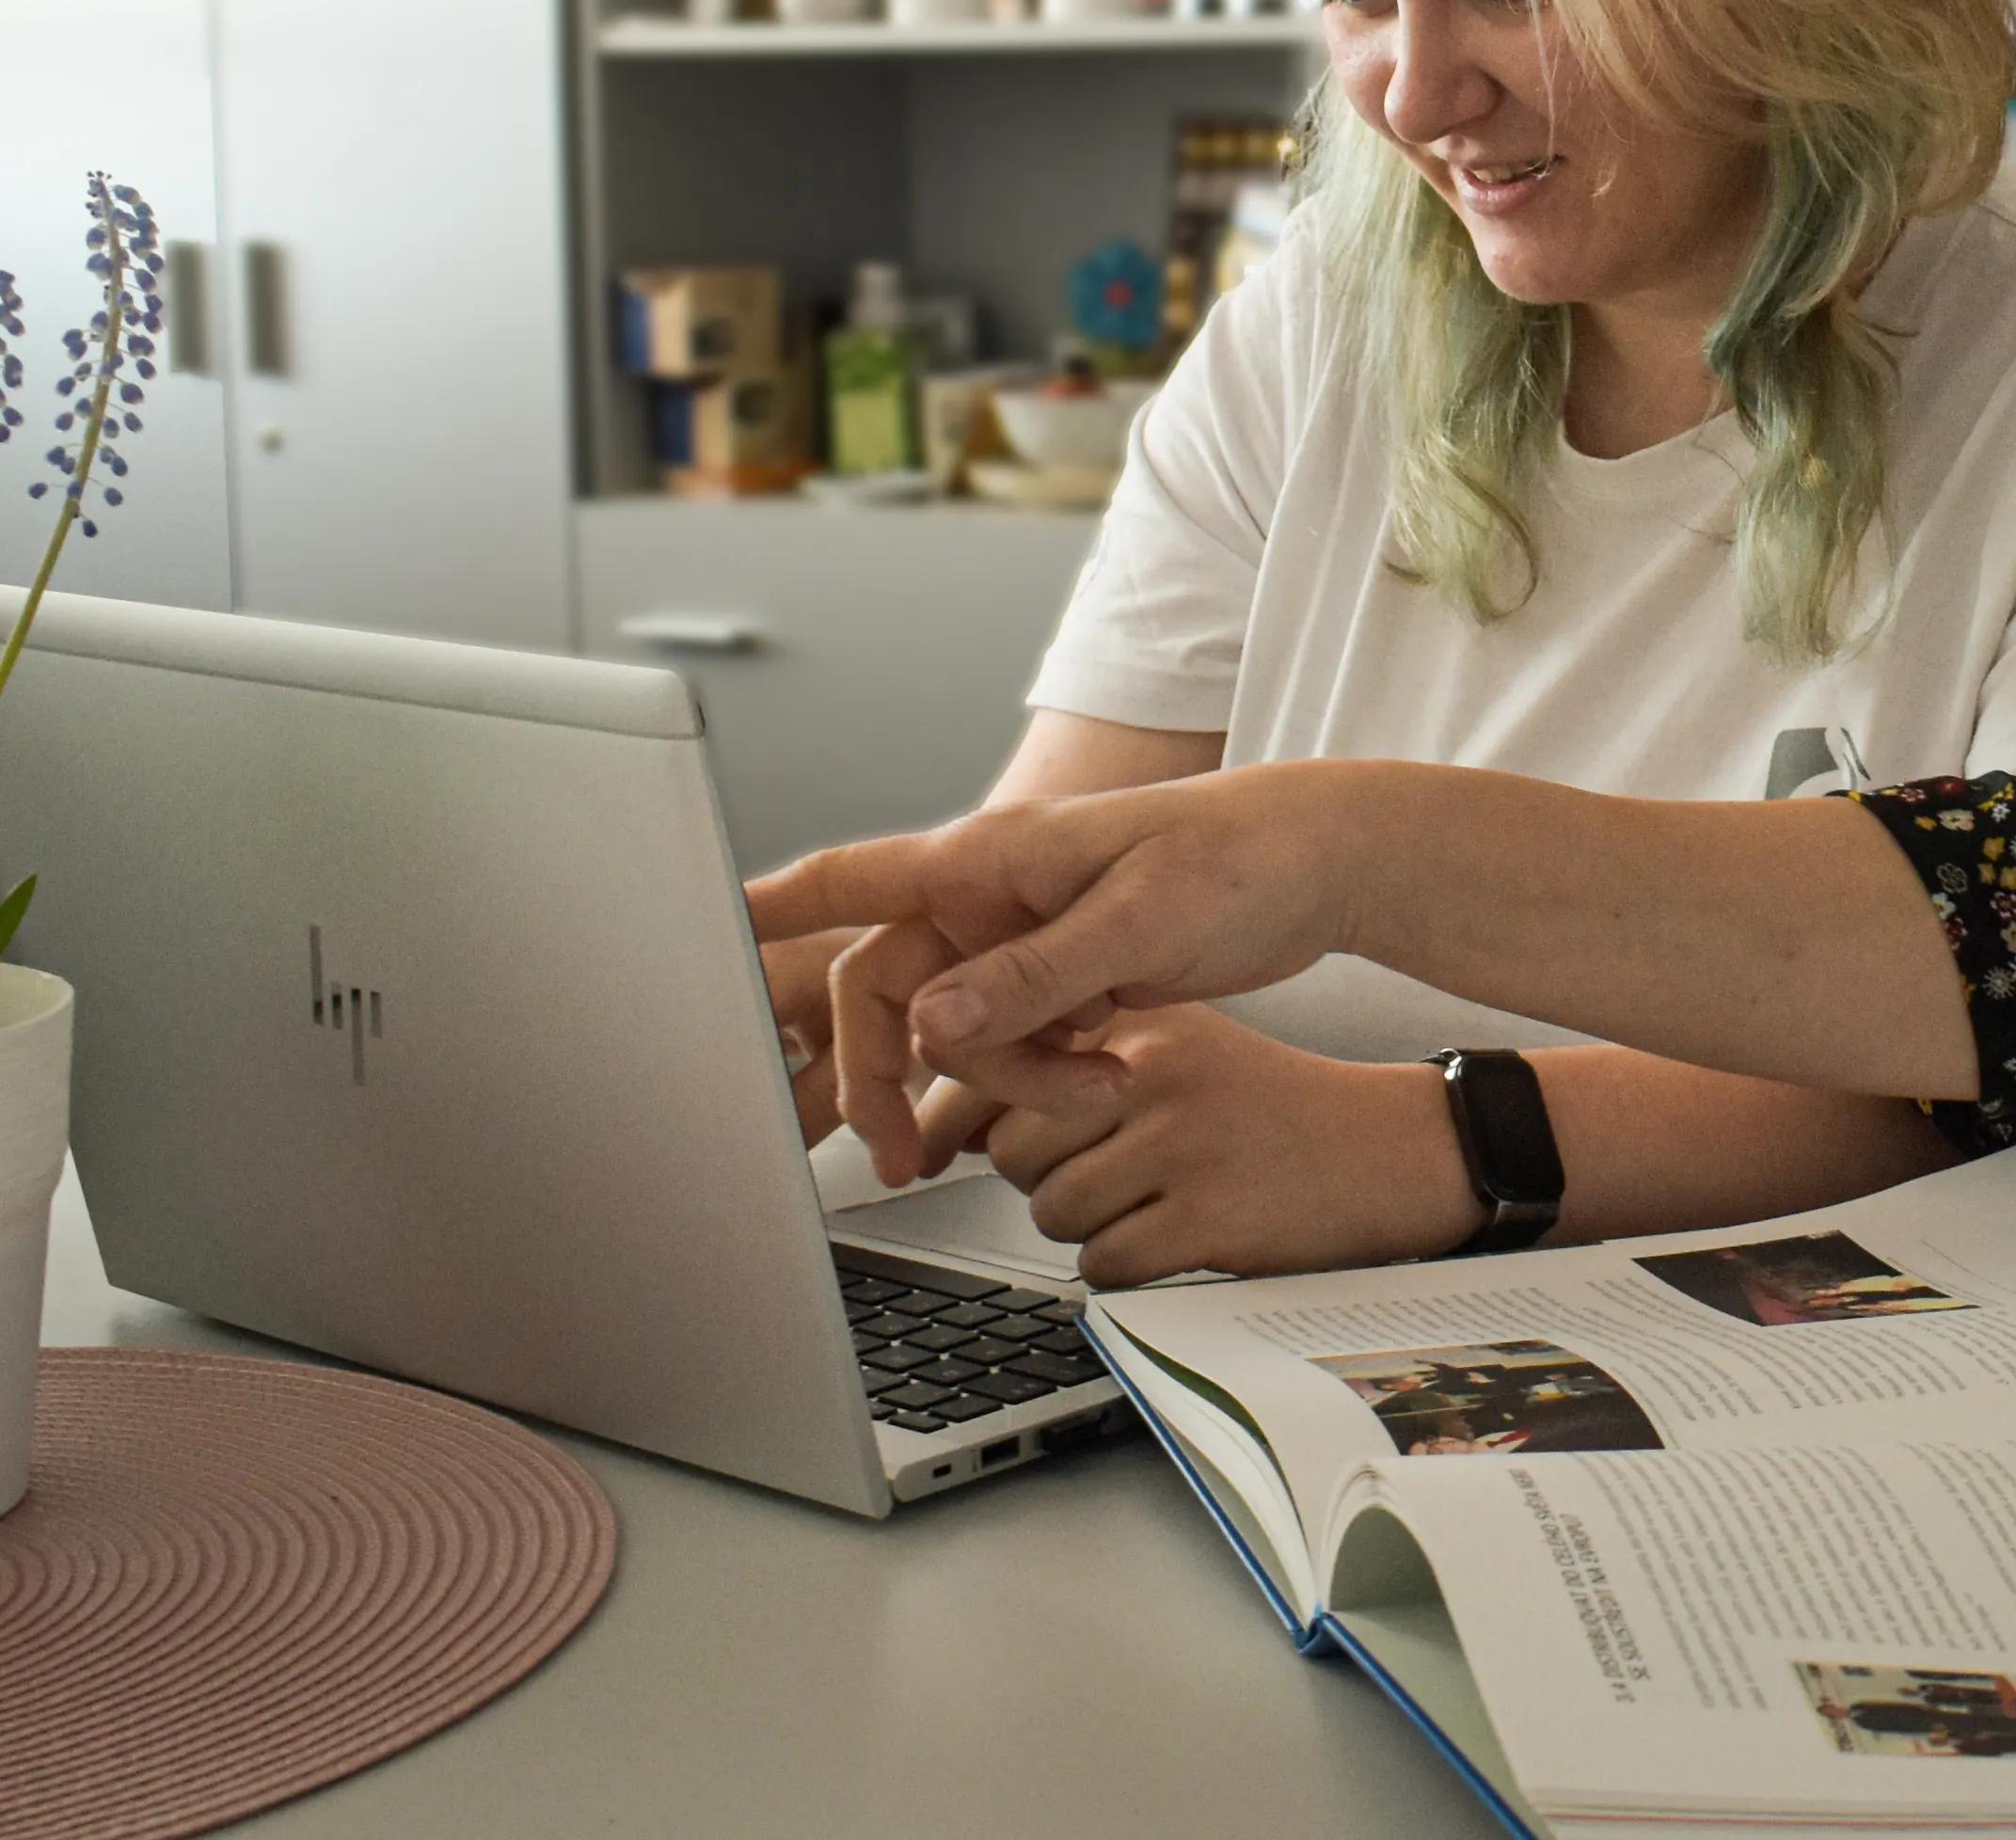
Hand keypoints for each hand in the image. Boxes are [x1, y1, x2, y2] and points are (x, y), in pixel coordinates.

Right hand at [742, 769, 1375, 1185]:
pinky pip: (1013, 1045)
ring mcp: (1023, 939)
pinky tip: (1108, 1071)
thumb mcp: (1137, 919)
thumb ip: (1030, 977)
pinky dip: (1048, 1076)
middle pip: (888, 994)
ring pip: (957, 1035)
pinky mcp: (1061, 976)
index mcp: (988, 857)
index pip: (850, 880)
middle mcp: (989, 896)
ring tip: (1102, 1083)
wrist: (1319, 866)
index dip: (769, 911)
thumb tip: (932, 1025)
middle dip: (893, 1075)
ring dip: (1011, 1082)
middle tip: (903, 1157)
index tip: (696, 935)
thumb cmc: (1240, 857)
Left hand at [965, 1008, 1481, 1284]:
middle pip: (1015, 1150)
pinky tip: (1177, 1240)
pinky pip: (1105, 1265)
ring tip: (1154, 1204)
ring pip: (1054, 1212)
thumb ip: (1080, 1073)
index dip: (962, 1122)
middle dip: (1042, 1179)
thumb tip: (951, 1127)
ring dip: (1090, 1226)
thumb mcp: (1182, 1056)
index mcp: (1143, 1028)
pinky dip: (1127, 1269)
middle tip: (1109, 1177)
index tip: (944, 1151)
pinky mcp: (1208, 1217)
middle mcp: (1157, 1075)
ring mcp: (1182, 1146)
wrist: (1391, 1149)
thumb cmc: (1276, 1111)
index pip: (1001, 1069)